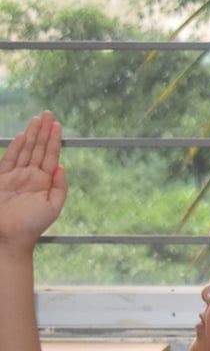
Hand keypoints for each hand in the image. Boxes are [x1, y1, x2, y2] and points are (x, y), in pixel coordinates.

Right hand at [0, 113, 66, 249]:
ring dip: (32, 134)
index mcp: (44, 182)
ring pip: (25, 150)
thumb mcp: (53, 207)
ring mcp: (15, 176)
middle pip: (39, 148)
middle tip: (48, 113)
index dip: (54, 140)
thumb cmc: (31, 225)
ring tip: (38, 118)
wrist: (8, 236)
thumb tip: (62, 166)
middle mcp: (31, 176)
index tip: (57, 124)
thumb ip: (59, 187)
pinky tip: (22, 136)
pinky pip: (9, 159)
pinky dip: (16, 147)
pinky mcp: (1, 178)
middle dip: (44, 131)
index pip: (50, 156)